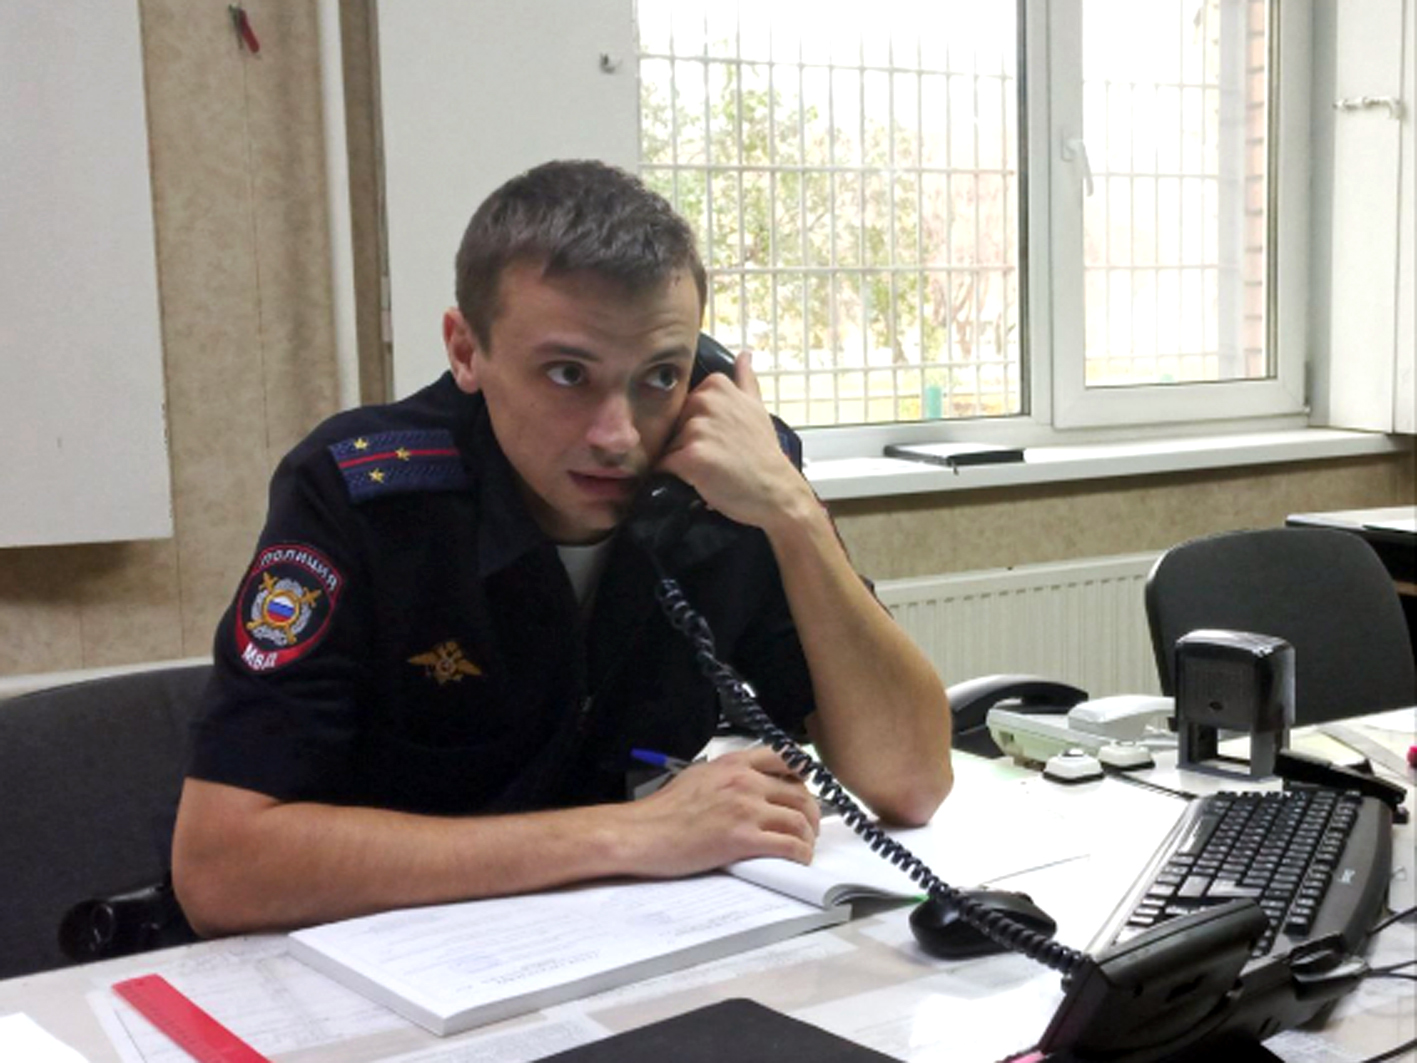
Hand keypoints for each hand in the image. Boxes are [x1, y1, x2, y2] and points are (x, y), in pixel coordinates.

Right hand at [621, 747, 821, 876]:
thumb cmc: (663, 810)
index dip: (803, 777)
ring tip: (804, 847)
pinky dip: (801, 854)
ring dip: (808, 836)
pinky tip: (798, 859)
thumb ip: (728, 774)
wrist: (642, 833)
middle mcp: (745, 782)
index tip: (806, 790)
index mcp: (734, 764)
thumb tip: (749, 782)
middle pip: (800, 794)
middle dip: (812, 813)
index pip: (785, 759)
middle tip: (809, 827)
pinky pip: (788, 845)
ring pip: (799, 820)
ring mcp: (746, 810)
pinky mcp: (743, 839)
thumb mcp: (699, 775)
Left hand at [657, 351, 814, 532]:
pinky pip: (664, 466)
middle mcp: (705, 401)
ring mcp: (697, 429)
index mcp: (716, 386)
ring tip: (713, 469)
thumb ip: (745, 380)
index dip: (697, 427)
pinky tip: (701, 480)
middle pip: (673, 425)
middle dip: (686, 444)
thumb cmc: (764, 455)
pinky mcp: (690, 456)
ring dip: (683, 463)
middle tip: (718, 457)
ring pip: (668, 446)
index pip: (683, 406)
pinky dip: (676, 477)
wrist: (776, 492)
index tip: (719, 439)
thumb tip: (745, 354)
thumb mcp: (757, 409)